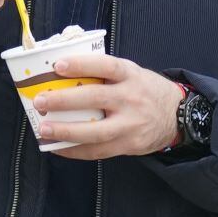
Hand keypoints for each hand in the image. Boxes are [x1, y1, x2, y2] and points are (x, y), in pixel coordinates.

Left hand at [32, 53, 182, 159]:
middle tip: (40, 100)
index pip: (106, 66)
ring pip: (95, 131)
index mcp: (131, 75)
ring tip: (44, 129)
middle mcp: (131, 99)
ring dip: (66, 131)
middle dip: (64, 100)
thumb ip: (105, 73)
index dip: (81, 65)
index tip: (57, 66)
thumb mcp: (133, 73)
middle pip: (96, 99)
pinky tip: (57, 147)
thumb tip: (64, 71)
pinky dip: (75, 151)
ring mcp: (131, 124)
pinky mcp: (128, 145)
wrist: (177, 116)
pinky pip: (98, 151)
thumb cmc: (146, 90)